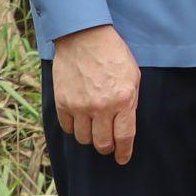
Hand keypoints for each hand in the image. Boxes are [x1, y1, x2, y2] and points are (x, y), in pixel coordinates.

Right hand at [51, 25, 139, 164]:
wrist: (84, 37)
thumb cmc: (113, 54)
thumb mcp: (133, 76)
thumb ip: (130, 102)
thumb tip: (125, 125)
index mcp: (123, 99)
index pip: (124, 137)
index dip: (124, 152)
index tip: (122, 158)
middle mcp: (101, 106)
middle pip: (102, 143)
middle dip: (107, 148)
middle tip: (108, 145)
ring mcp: (80, 106)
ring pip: (84, 139)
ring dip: (91, 138)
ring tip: (94, 129)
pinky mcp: (62, 103)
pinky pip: (68, 128)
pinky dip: (74, 128)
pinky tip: (80, 120)